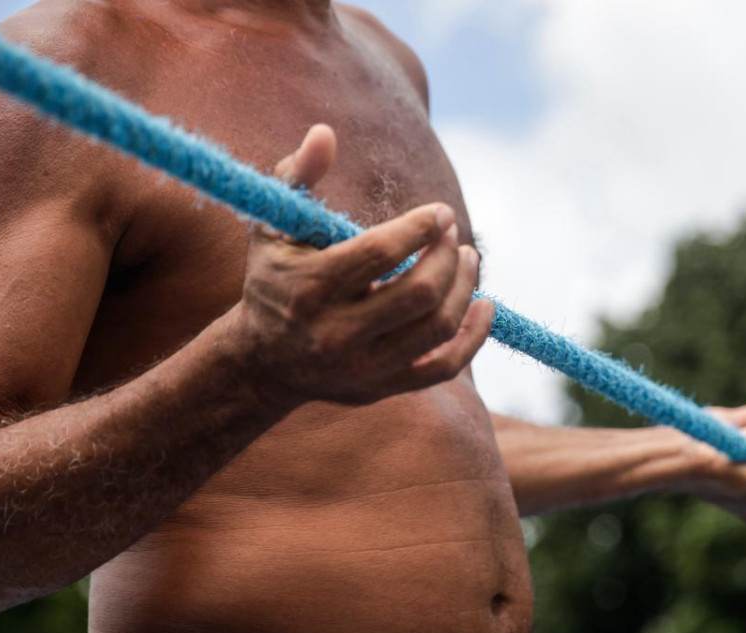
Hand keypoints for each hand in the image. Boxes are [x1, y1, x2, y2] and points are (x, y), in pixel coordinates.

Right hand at [231, 124, 492, 406]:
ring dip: (464, 288)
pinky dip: (473, 336)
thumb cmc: (274, 277)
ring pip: (436, 328)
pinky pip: (443, 368)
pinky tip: (483, 305)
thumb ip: (298, 176)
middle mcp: (335, 334)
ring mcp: (362, 368)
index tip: (438, 212)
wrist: (262, 362)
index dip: (419, 229)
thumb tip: (325, 132)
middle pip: (418, 294)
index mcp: (309, 288)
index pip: (379, 254)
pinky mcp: (381, 388)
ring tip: (466, 258)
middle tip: (452, 233)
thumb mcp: (273, 226)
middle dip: (445, 257)